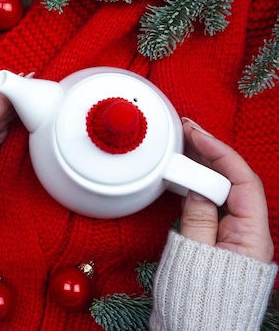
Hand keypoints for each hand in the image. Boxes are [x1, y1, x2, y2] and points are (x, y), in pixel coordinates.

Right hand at [179, 118, 273, 262]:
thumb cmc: (200, 302)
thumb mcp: (195, 256)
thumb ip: (197, 219)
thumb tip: (196, 188)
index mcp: (251, 237)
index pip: (242, 182)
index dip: (220, 153)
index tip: (197, 135)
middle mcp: (246, 234)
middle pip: (233, 182)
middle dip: (211, 153)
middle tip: (186, 131)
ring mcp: (231, 237)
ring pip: (221, 191)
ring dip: (202, 166)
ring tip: (182, 146)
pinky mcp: (216, 240)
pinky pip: (210, 205)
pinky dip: (196, 186)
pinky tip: (183, 175)